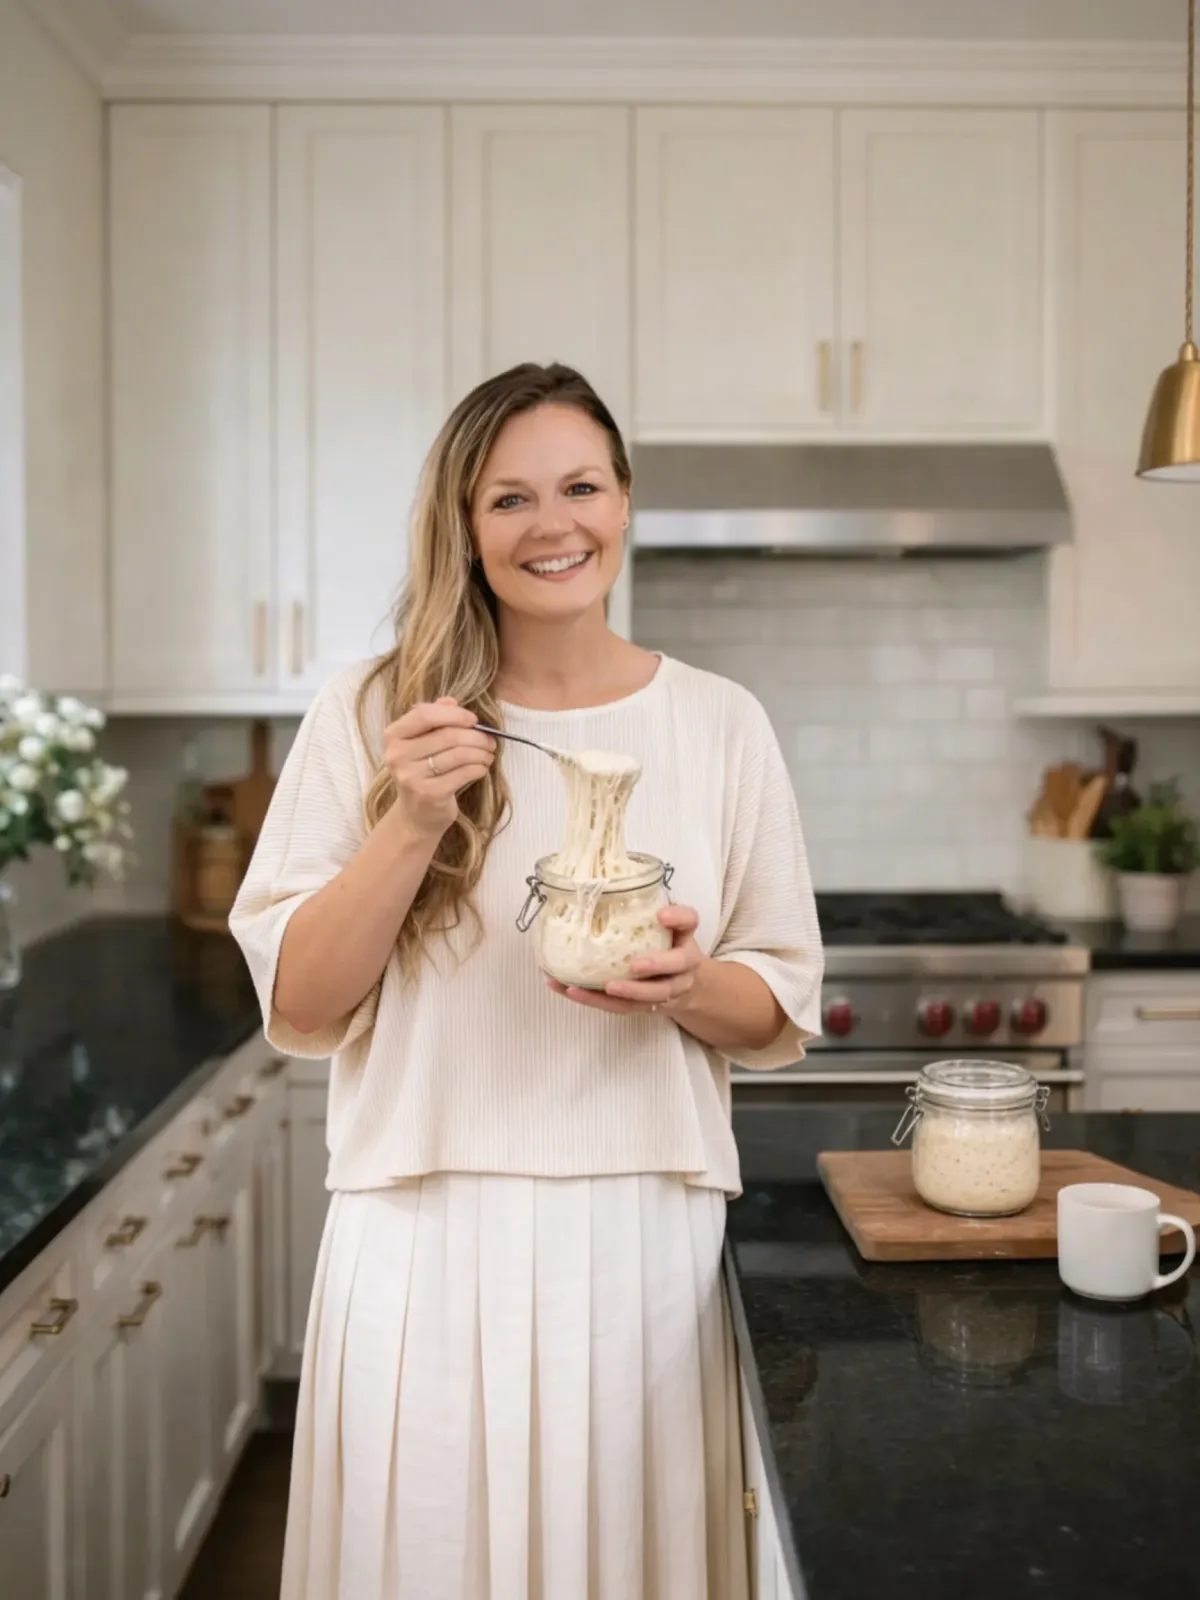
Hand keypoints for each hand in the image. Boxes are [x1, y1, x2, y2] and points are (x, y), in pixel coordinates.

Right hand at [383, 698, 495, 842]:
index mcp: (393, 736)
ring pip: (458, 754)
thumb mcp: (422, 743)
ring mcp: (411, 776)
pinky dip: (478, 768)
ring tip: (488, 753)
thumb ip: (434, 719)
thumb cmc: (422, 772)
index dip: (454, 714)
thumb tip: (451, 701)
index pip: (424, 714)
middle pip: (447, 735)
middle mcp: (397, 755)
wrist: (416, 815)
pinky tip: (481, 768)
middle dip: (475, 736)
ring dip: (481, 752)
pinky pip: (463, 773)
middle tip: (489, 740)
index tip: (473, 720)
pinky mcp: (429, 794)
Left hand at [546, 903, 703, 1015]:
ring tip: (591, 987)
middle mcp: (682, 969)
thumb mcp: (670, 926)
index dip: (677, 919)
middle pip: (675, 969)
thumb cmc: (672, 947)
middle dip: (655, 966)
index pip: (689, 923)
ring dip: (619, 994)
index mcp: (686, 940)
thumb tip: (613, 886)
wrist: (692, 987)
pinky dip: (594, 1000)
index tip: (660, 915)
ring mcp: (665, 992)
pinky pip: (620, 1007)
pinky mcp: (644, 1007)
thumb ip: (651, 909)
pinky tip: (570, 990)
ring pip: (646, 997)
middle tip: (634, 965)